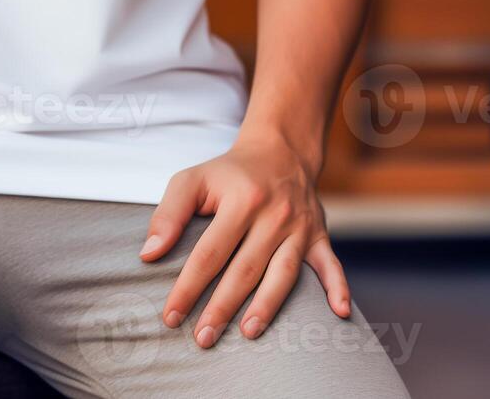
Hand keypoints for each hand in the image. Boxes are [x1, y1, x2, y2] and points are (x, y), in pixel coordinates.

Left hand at [139, 136, 349, 347]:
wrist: (279, 151)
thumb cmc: (228, 174)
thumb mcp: (191, 180)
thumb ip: (167, 215)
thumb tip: (149, 254)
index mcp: (240, 201)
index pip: (209, 253)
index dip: (188, 287)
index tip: (171, 315)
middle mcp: (273, 215)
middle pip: (245, 269)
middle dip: (222, 307)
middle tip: (203, 338)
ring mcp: (299, 227)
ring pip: (283, 274)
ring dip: (267, 306)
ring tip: (247, 333)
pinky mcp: (319, 235)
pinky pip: (332, 264)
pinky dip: (338, 288)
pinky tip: (339, 313)